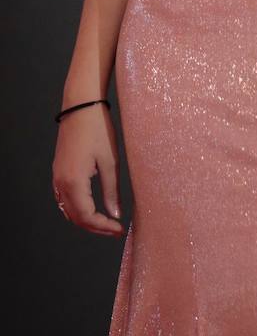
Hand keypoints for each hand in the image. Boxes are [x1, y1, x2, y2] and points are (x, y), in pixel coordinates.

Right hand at [52, 104, 123, 235]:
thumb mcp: (110, 161)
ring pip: (67, 210)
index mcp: (74, 181)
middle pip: (75, 217)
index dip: (103, 227)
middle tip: (115, 230)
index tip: (120, 230)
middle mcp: (61, 182)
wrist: (82, 105)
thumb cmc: (99, 129)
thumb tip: (115, 215)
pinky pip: (63, 198)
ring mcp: (57, 176)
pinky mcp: (58, 170)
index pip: (87, 216)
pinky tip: (92, 208)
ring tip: (107, 222)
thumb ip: (112, 190)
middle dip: (95, 227)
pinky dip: (76, 208)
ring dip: (85, 219)